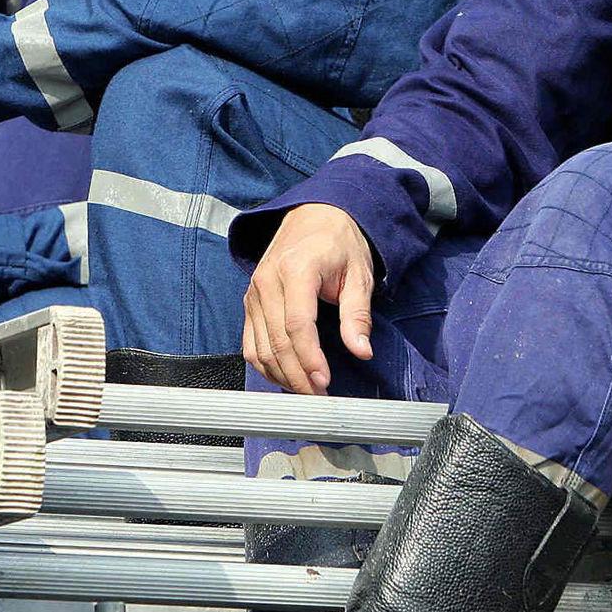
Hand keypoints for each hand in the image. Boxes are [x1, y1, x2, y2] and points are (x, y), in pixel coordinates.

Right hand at [242, 203, 375, 395]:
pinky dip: (265, 365)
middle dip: (298, 375)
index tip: (325, 381)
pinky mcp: (249, 302)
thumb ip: (357, 315)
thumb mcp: (359, 274)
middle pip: (277, 341)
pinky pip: (250, 343)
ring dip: (281, 376)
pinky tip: (285, 377)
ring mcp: (254, 292)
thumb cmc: (340, 243)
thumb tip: (362, 351)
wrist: (315, 215)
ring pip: (260, 347)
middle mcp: (268, 281)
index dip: (309, 358)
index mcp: (297, 269)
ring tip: (307, 392)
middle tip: (320, 397)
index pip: (297, 324)